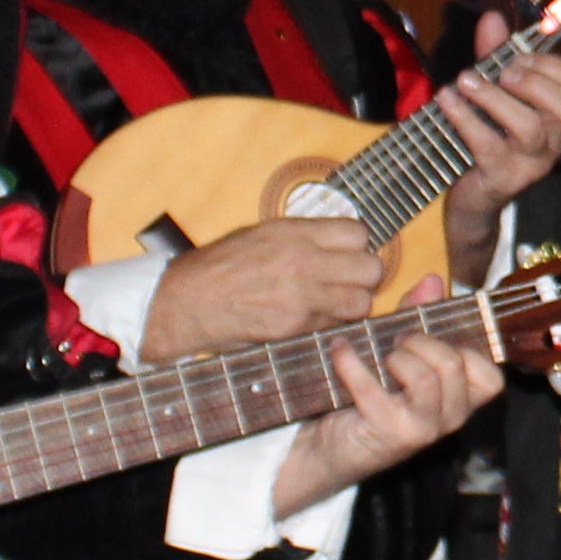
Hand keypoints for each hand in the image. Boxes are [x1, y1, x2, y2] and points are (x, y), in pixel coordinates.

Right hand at [142, 214, 385, 358]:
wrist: (190, 301)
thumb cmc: (221, 266)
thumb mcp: (263, 234)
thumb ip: (304, 237)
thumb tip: (340, 241)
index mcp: (295, 233)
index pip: (359, 233)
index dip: (358, 245)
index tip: (348, 253)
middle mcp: (304, 261)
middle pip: (370, 269)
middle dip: (363, 276)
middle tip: (348, 281)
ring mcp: (302, 296)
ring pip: (361, 302)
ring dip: (353, 304)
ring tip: (335, 302)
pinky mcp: (296, 326)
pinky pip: (335, 324)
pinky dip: (332, 324)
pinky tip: (314, 318)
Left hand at [278, 289, 504, 509]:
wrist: (331, 446)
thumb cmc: (371, 396)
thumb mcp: (402, 352)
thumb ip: (421, 316)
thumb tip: (434, 279)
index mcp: (462, 401)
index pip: (490, 375)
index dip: (465, 349)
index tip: (435, 337)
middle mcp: (451, 418)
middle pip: (453, 364)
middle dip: (421, 342)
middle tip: (398, 342)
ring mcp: (424, 429)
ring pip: (426, 377)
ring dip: (396, 356)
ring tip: (380, 355)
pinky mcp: (392, 433)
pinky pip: (375, 388)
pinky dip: (351, 362)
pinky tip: (339, 350)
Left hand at [434, 54, 560, 283]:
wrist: (470, 195)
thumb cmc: (488, 134)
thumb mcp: (494, 91)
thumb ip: (496, 54)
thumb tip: (492, 16)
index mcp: (560, 117)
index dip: (555, 65)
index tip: (519, 58)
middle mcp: (555, 142)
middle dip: (537, 82)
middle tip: (503, 73)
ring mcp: (530, 163)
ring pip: (530, 128)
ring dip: (495, 98)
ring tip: (465, 80)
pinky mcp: (501, 178)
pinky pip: (488, 146)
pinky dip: (465, 118)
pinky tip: (446, 99)